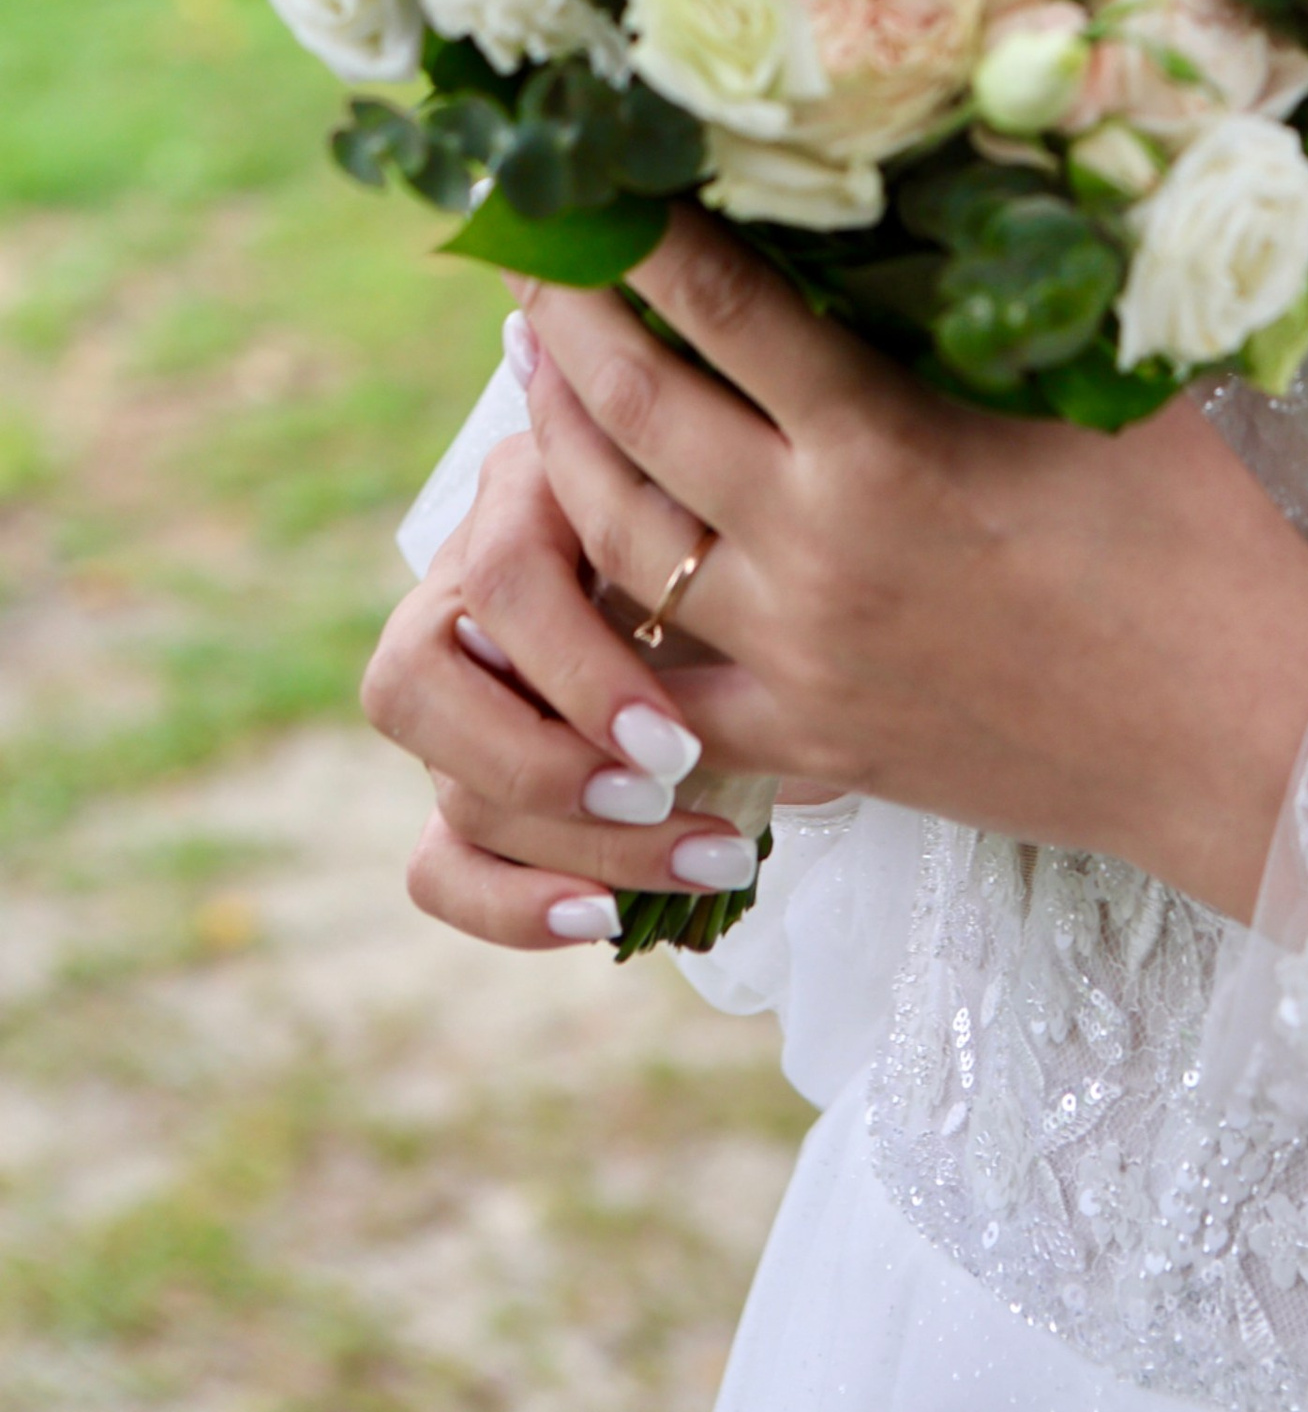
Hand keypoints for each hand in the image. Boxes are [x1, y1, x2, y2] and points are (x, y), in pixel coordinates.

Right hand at [362, 419, 769, 947]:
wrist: (781, 582)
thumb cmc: (755, 530)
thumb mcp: (733, 510)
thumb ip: (702, 524)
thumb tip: (711, 555)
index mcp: (523, 493)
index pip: (500, 579)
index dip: (574, 672)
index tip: (674, 744)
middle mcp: (462, 590)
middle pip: (423, 687)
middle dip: (547, 764)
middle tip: (667, 795)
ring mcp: (454, 697)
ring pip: (447, 788)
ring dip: (575, 845)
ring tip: (701, 861)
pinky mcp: (462, 787)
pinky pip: (439, 867)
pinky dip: (513, 907)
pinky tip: (603, 918)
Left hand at [512, 205, 1307, 921]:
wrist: (1247, 735)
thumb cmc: (1204, 537)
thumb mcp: (1104, 385)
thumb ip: (1001, 304)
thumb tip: (942, 194)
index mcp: (886, 445)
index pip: (726, 310)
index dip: (645, 238)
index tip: (595, 181)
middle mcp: (814, 551)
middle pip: (638, 417)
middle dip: (572, 328)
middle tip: (534, 262)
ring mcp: (798, 659)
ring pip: (621, 546)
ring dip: (564, 453)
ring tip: (542, 383)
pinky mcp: (808, 743)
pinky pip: (658, 686)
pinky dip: (605, 621)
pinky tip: (581, 565)